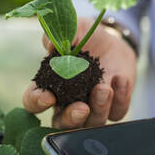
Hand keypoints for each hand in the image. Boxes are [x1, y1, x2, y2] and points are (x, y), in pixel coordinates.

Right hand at [22, 17, 136, 127]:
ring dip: (99, 108)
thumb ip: (59, 36)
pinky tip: (121, 79)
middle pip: (62, 124)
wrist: (112, 41)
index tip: (48, 96)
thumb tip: (50, 45)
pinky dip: (121, 99)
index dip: (37, 102)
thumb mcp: (72, 30)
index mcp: (49, 87)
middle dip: (72, 119)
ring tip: (105, 88)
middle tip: (81, 108)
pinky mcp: (113, 107)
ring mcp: (92, 108)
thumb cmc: (84, 38)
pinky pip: (117, 112)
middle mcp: (68, 103)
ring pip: (92, 123)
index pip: (34, 102)